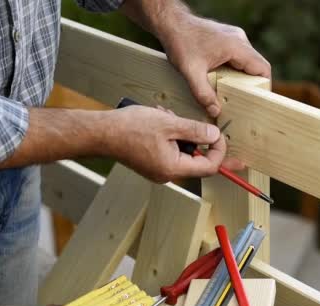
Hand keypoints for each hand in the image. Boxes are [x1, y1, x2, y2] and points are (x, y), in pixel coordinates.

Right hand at [103, 105, 241, 182]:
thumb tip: (214, 135)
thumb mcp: (169, 124)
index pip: (209, 166)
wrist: (100, 133)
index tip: (218, 134)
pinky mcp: (151, 163)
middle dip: (195, 136)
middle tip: (185, 119)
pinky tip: (159, 120)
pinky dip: (169, 135)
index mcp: (173, 168)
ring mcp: (158, 169)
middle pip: (196, 159)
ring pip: (182, 151)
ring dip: (180, 131)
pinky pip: (170, 150)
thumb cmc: (130, 128)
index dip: (219, 150)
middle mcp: (167, 174)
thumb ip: (195, 130)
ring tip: (166, 116)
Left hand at [158, 14, 270, 116]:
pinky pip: (240, 56)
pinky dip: (235, 69)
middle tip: (242, 101)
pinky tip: (223, 79)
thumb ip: (203, 93)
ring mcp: (235, 37)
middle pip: (257, 66)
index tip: (256, 100)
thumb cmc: (181, 42)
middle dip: (251, 84)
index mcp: (236, 46)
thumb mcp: (190, 72)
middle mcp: (240, 39)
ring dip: (242, 76)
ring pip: (248, 61)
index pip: (262, 68)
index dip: (263, 86)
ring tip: (231, 92)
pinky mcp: (228, 38)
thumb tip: (215, 111)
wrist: (172, 23)